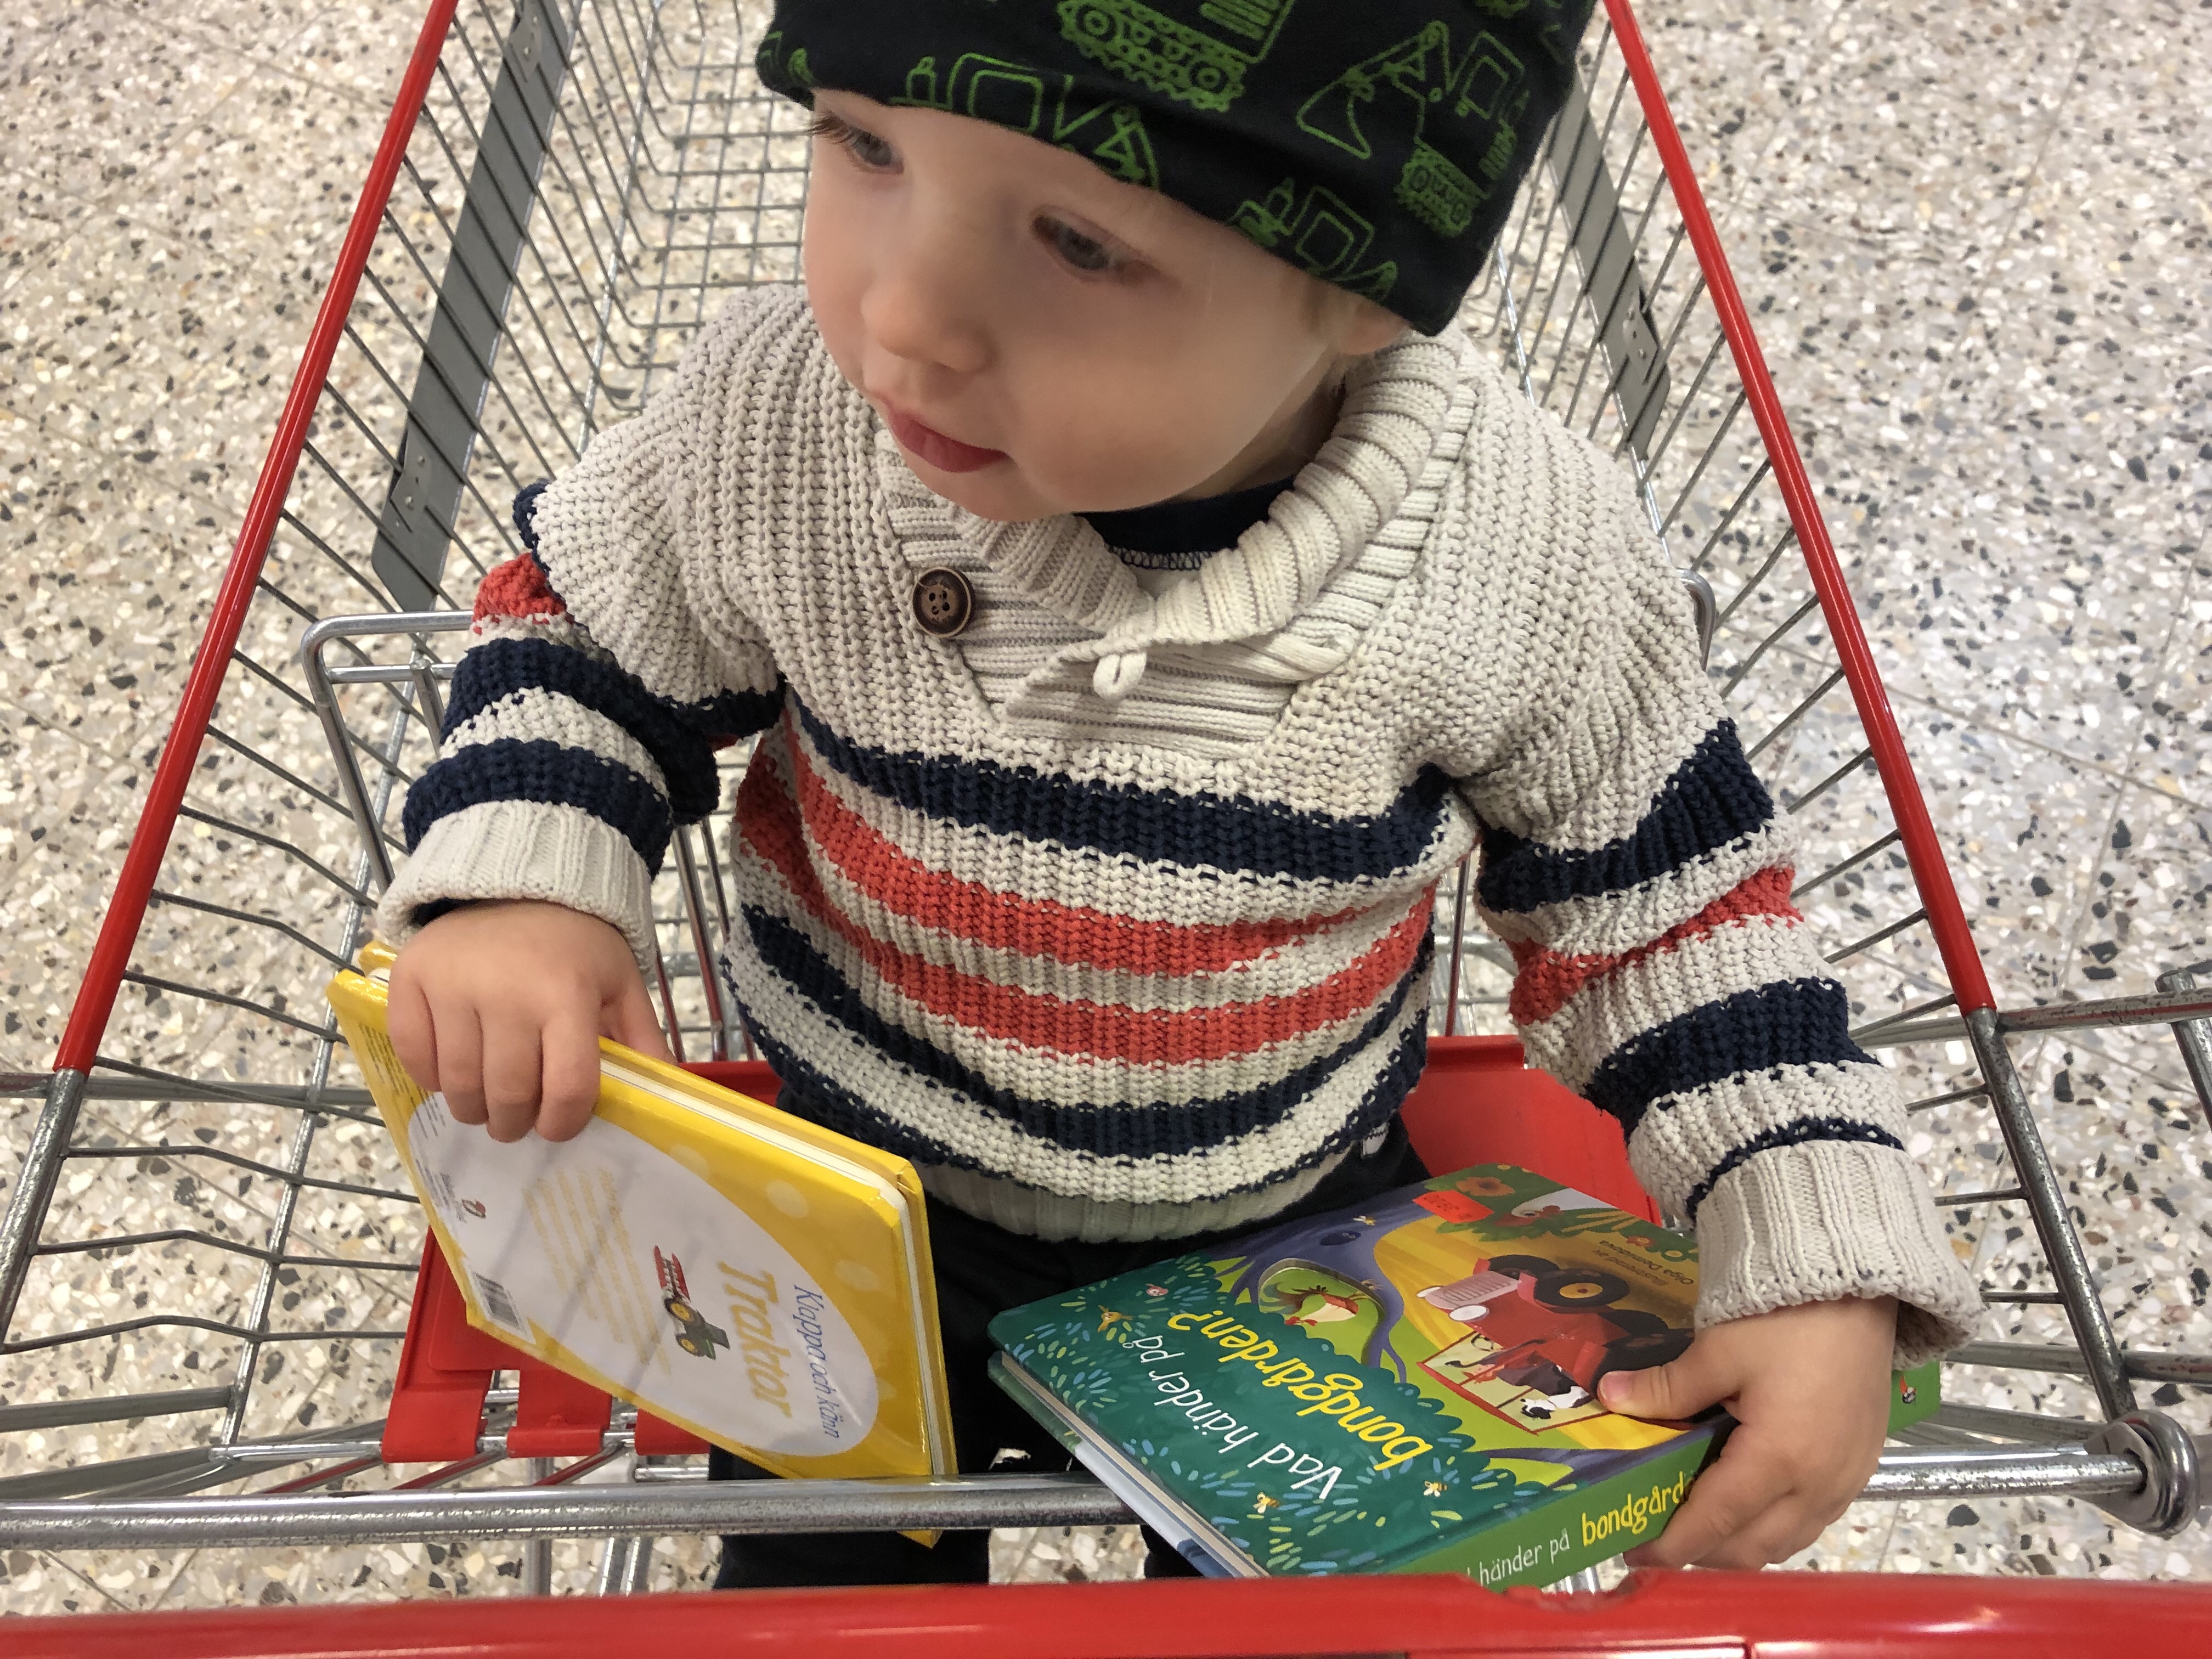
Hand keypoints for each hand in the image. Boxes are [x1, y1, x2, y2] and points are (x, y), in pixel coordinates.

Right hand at [387, 900, 669, 1143]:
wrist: (516, 884)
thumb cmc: (575, 944)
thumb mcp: (620, 983)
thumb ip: (641, 1039)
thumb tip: (665, 1095)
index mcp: (567, 995)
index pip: (566, 1087)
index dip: (564, 1122)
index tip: (559, 1127)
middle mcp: (507, 991)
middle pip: (507, 1094)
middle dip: (515, 1124)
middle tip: (518, 1123)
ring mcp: (453, 986)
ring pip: (458, 1085)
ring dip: (474, 1109)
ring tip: (487, 1105)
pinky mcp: (411, 980)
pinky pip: (414, 1055)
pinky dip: (430, 1078)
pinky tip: (452, 1072)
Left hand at [1596, 1294, 1896, 1568]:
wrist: (1857, 1290)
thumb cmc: (1787, 1319)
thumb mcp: (1717, 1352)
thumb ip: (1665, 1388)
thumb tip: (1610, 1397)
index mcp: (1778, 1460)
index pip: (1715, 1521)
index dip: (1671, 1544)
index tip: (1634, 1553)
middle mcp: (1817, 1486)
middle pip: (1751, 1546)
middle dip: (1701, 1551)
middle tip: (1659, 1534)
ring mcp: (1844, 1482)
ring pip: (1786, 1542)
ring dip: (1739, 1543)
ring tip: (1697, 1523)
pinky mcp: (1859, 1469)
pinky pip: (1812, 1522)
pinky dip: (1774, 1526)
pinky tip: (1747, 1503)